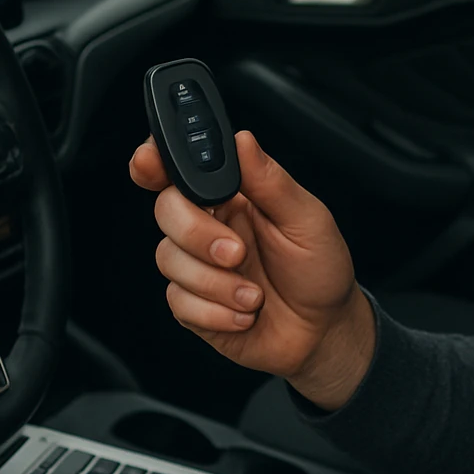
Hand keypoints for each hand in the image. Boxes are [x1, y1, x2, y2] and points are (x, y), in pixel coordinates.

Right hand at [129, 130, 373, 408]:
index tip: (149, 161)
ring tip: (255, 294)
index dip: (156, 160)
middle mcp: (210, 226)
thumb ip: (271, 182)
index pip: (182, 168)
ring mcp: (198, 266)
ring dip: (215, 282)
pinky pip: (179, 301)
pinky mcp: (193, 305)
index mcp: (234, 196)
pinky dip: (216, 312)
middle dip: (197, 233)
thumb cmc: (320, 270)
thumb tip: (243, 140)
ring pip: (169, 258)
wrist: (324, 333)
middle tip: (238, 253)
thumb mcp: (308, 220)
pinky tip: (245, 314)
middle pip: (166, 209)